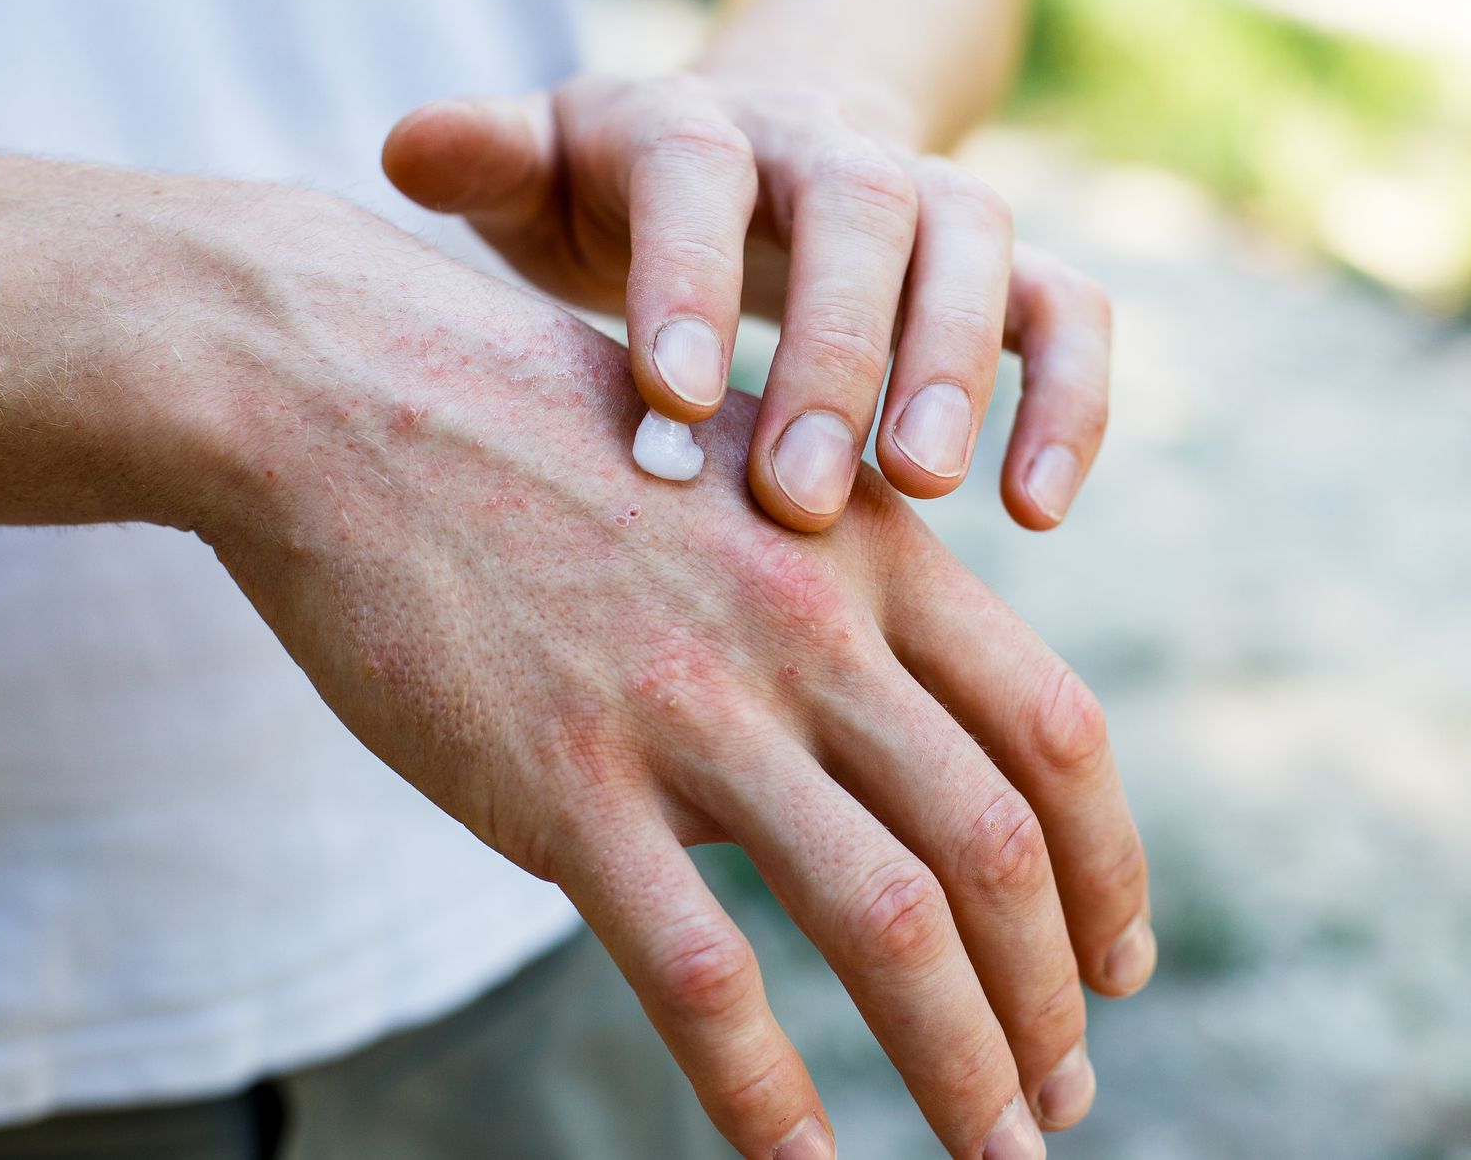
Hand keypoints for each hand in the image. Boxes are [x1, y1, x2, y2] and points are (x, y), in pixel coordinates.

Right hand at [168, 195, 1152, 1159]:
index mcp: (874, 551)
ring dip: (962, 1063)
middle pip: (996, 846)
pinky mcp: (560, 779)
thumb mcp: (748, 476)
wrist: (350, 388)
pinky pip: (699, 973)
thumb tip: (901, 740)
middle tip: (1064, 1101)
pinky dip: (767, 1094)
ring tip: (994, 1154)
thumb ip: (842, 595)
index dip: (1112, 871)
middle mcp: (811, 627)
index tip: (1119, 966)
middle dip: (1053, 999)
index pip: (1056, 736)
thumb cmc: (550, 436)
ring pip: (886, 920)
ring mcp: (690, 703)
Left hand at [380, 72, 1108, 534]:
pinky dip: (1070, 398)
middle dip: (837, 346)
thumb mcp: (548, 171)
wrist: (766, 148)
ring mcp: (929, 200)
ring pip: (979, 244)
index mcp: (696, 126)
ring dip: (960, 366)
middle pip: (860, 202)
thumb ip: (490, 162)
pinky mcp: (1002, 269)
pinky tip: (1035, 512)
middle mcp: (824, 146)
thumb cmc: (629, 197)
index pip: (700, 171)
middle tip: (801, 494)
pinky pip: (1068, 309)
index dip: (690, 273)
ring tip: (927, 491)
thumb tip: (404, 147)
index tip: (673, 400)